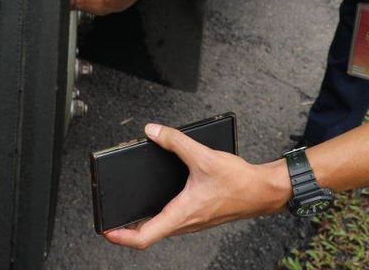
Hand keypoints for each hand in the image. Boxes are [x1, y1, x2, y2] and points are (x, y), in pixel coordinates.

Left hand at [102, 123, 289, 249]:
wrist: (263, 191)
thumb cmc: (238, 181)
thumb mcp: (203, 156)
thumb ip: (175, 141)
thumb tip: (153, 131)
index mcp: (182, 214)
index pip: (145, 236)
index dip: (121, 237)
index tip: (106, 230)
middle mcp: (185, 222)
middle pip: (149, 233)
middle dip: (126, 228)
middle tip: (109, 218)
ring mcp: (192, 221)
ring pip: (161, 227)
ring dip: (142, 221)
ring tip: (126, 211)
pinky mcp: (198, 215)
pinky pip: (172, 220)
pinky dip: (158, 214)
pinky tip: (156, 199)